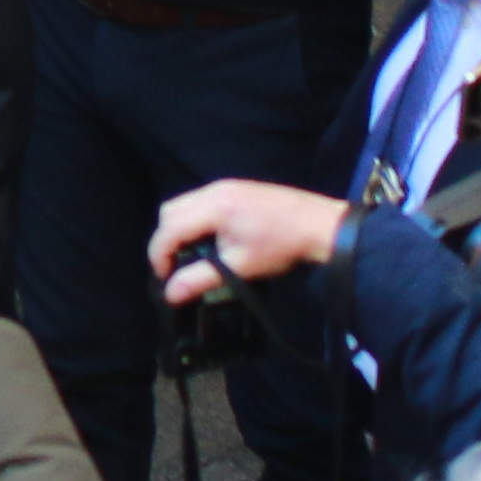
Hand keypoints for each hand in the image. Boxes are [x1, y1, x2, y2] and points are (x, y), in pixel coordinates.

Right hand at [150, 181, 348, 301]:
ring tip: (192, 256)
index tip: (166, 279)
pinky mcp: (233, 187)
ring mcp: (224, 185)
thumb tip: (170, 295)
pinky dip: (194, 220)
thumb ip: (201, 279)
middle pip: (169, 211)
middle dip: (166, 241)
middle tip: (176, 268)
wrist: (321, 226)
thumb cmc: (282, 247)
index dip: (159, 256)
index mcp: (214, 207)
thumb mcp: (240, 267)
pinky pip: (199, 201)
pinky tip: (210, 240)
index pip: (169, 228)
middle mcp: (214, 190)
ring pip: (183, 204)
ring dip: (179, 230)